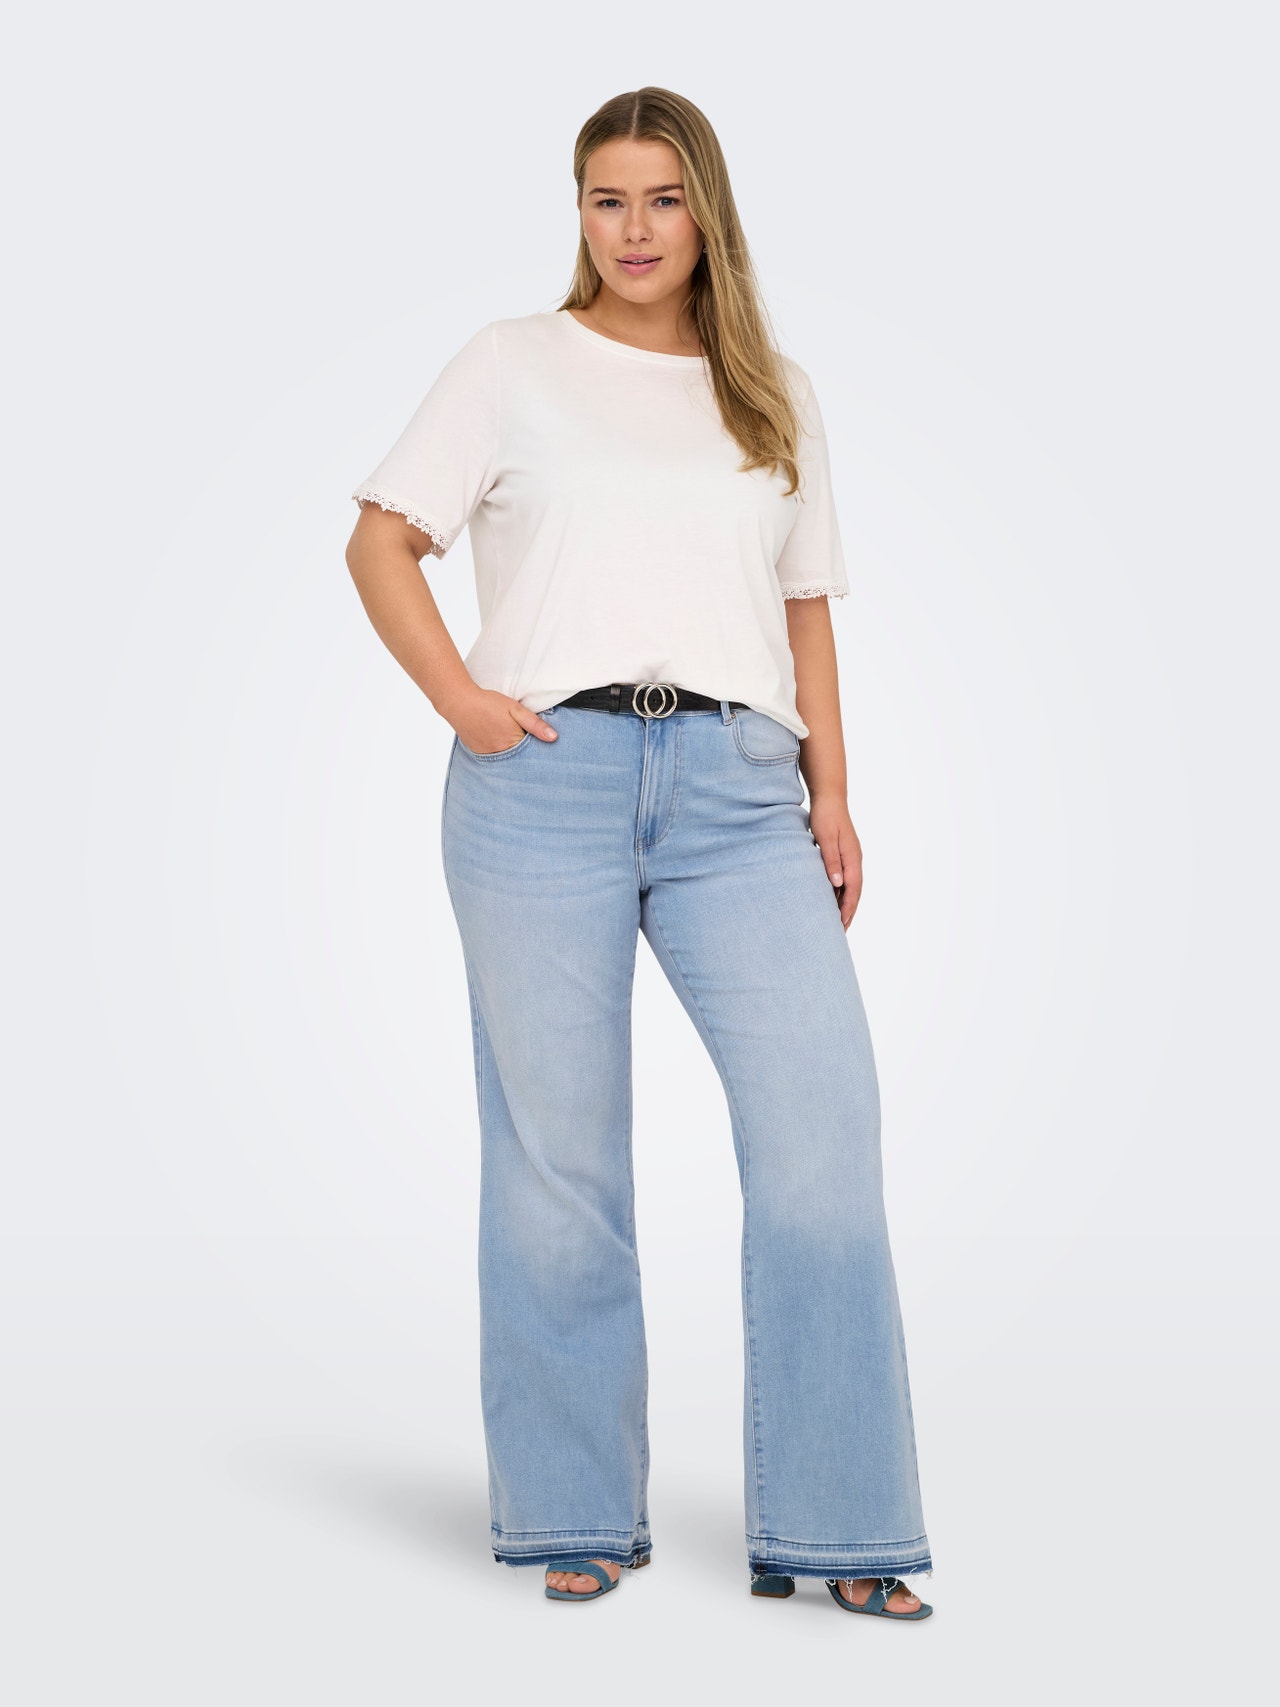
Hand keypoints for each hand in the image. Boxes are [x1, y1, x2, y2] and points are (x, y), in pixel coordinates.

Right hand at [450, 688, 556, 754]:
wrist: (459, 702)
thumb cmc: (488, 703)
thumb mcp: (515, 709)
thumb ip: (535, 724)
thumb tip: (554, 737)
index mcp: (513, 743)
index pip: (532, 754)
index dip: (538, 749)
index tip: (543, 747)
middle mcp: (501, 754)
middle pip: (520, 759)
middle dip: (527, 756)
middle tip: (529, 745)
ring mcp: (489, 756)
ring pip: (507, 760)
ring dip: (513, 755)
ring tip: (512, 742)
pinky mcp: (479, 754)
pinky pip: (495, 758)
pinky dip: (500, 754)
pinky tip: (500, 743)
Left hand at [808, 793, 862, 929]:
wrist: (829, 797)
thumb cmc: (825, 816)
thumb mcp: (825, 838)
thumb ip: (831, 861)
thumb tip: (837, 884)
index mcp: (852, 858)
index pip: (853, 889)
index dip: (848, 908)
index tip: (842, 925)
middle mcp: (854, 860)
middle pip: (854, 892)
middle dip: (848, 912)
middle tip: (840, 932)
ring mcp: (850, 858)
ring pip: (849, 887)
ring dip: (844, 904)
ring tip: (836, 922)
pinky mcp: (843, 855)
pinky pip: (843, 879)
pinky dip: (839, 892)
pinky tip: (830, 900)